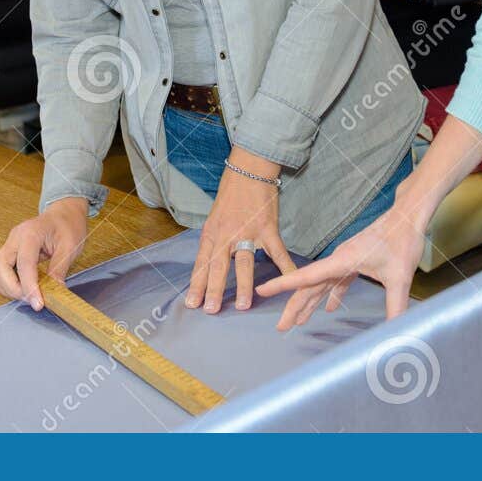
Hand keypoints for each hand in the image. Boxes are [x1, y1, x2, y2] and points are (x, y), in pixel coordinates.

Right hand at [0, 196, 88, 310]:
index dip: (29, 286)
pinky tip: (21, 289)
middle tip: (32, 301)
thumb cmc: (68, 226)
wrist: (63, 214)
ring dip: (6, 287)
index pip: (24, 263)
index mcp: (31, 232)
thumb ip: (60, 269)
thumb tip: (54, 291)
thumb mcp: (71, 246)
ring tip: (27, 296)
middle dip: (12, 289)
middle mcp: (14, 237)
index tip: (37, 304)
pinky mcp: (7, 252)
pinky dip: (5, 284)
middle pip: (0, 266)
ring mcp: (8, 244)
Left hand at [185, 151, 295, 312]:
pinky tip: (289, 281)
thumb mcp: (214, 218)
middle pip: (218, 266)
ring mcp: (247, 232)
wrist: (248, 169)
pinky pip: (277, 252)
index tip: (192, 304)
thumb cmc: (230, 193)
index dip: (197, 284)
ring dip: (244, 286)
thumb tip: (210, 264)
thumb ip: (214, 241)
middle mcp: (226, 234)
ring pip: (244, 263)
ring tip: (244, 306)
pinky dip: (285, 268)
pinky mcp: (267, 229)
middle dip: (214, 290)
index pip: (201, 263)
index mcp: (212, 233)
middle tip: (211, 310)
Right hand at [256, 202, 426, 328]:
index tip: (261, 290)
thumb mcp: (400, 277)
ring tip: (298, 321)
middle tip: (281, 327)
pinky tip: (329, 307)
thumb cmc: (402, 240)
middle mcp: (338, 259)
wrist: (408, 216)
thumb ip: (396, 307)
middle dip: (294, 307)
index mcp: (342, 260)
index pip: (306, 276)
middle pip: (309, 286)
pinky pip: (336, 280)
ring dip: (310, 302)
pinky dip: (330, 294)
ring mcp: (345, 259)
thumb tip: (396, 334)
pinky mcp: (355, 260)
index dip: (282, 285)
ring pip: (321, 284)